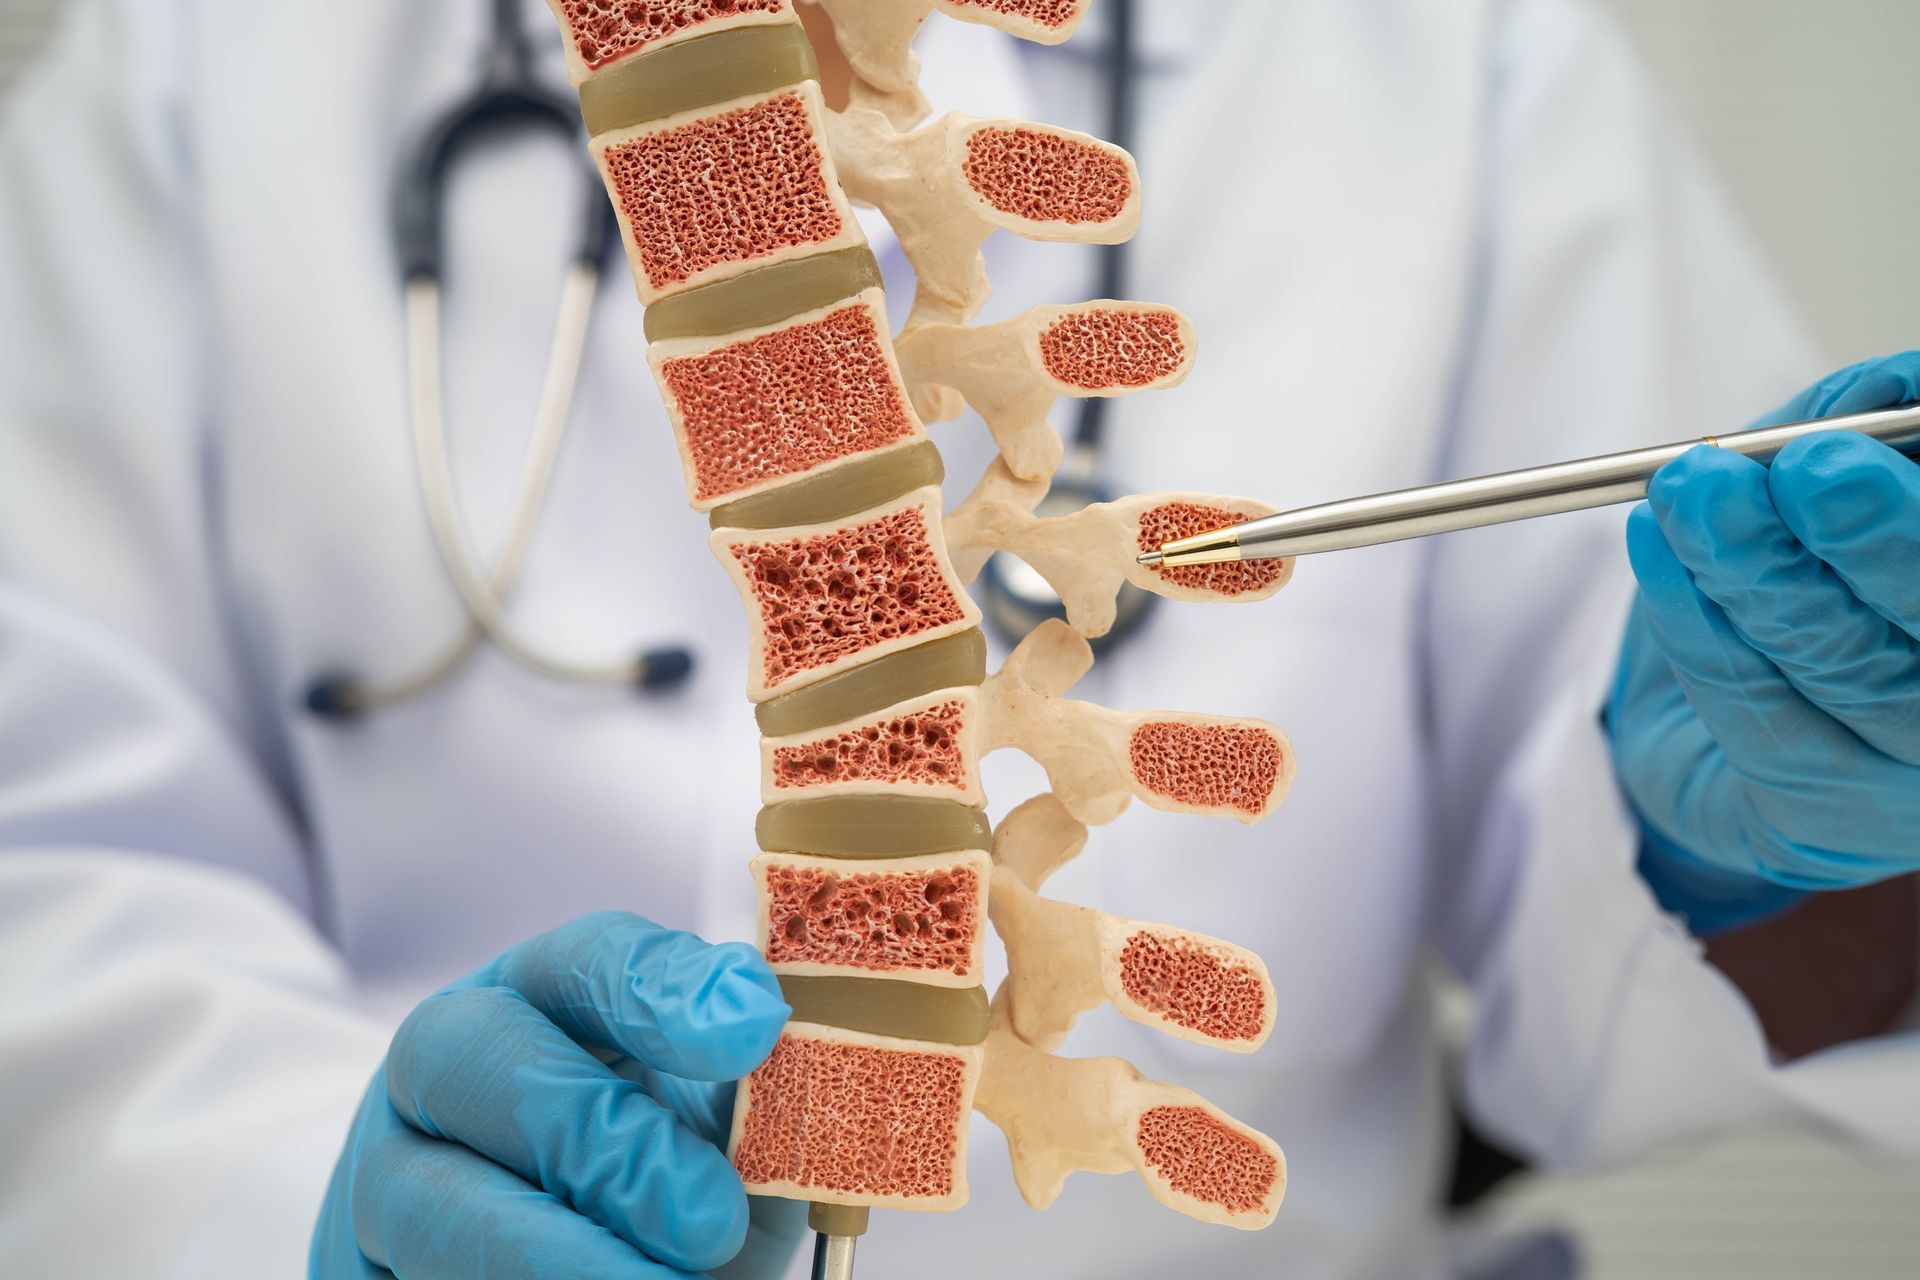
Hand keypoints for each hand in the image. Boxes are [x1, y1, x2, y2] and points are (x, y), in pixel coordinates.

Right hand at [311, 912, 804, 1277]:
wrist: (535, 1271)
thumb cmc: (647, 1182)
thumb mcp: (703, 1127)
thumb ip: (740, 1097)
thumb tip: (795, 1071)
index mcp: (536, 998)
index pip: (587, 960)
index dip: (666, 988)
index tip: (753, 1027)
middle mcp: (442, 1070)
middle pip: (480, 1061)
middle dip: (603, 1142)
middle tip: (710, 1217)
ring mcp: (383, 1177)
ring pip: (432, 1202)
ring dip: (557, 1253)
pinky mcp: (361, 1273)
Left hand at [1608, 354, 1919, 931]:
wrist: (1724, 746)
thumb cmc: (1817, 591)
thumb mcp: (1851, 493)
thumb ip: (1874, 436)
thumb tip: (1886, 382)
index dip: (1911, 509)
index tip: (1845, 442)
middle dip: (1868, 536)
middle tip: (1805, 464)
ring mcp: (1908, 786)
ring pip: (1838, 662)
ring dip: (1756, 565)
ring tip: (1692, 488)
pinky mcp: (1821, 827)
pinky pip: (1756, 713)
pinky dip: (1697, 619)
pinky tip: (1657, 546)